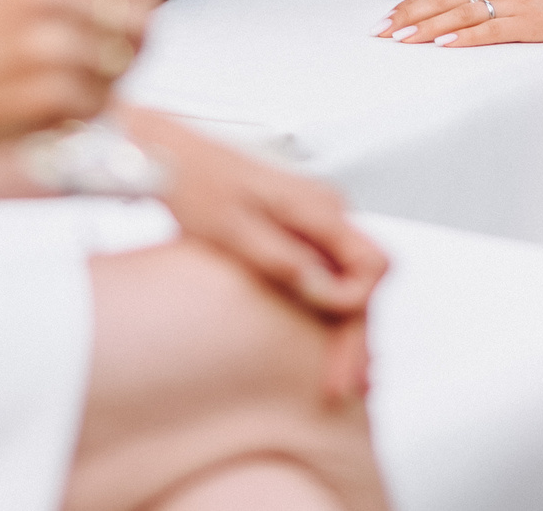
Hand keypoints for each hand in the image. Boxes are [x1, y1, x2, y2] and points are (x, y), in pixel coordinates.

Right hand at [0, 0, 165, 199]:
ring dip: (108, 79)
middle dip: (135, 39)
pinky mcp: (44, 96)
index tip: (141, 2)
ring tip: (71, 81)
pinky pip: (99, 102)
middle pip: (142, 14)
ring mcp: (46, 47)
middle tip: (108, 53)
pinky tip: (54, 104)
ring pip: (124, 62)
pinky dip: (84, 110)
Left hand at [126, 109, 386, 402]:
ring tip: (335, 378)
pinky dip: (328, 315)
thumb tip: (326, 290)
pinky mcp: (299, 233)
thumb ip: (283, 258)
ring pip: (350, 284)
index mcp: (318, 206)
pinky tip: (317, 345)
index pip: (372, 264)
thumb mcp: (233, 229)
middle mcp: (326, 212)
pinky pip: (329, 277)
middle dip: (355, 337)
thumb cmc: (195, 183)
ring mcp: (315, 223)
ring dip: (344, 332)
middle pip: (365, 284)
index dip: (354, 304)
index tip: (323, 325)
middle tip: (341, 385)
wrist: (170, 158)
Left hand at [373, 0, 542, 46]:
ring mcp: (515, 1)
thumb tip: (464, 6)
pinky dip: (462, 38)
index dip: (413, 1)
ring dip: (425, 28)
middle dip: (408, 15)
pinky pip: (489, 31)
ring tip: (399, 41)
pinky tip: (442, 46)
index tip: (387, 16)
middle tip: (379, 32)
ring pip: (459, 14)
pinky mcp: (531, 23)